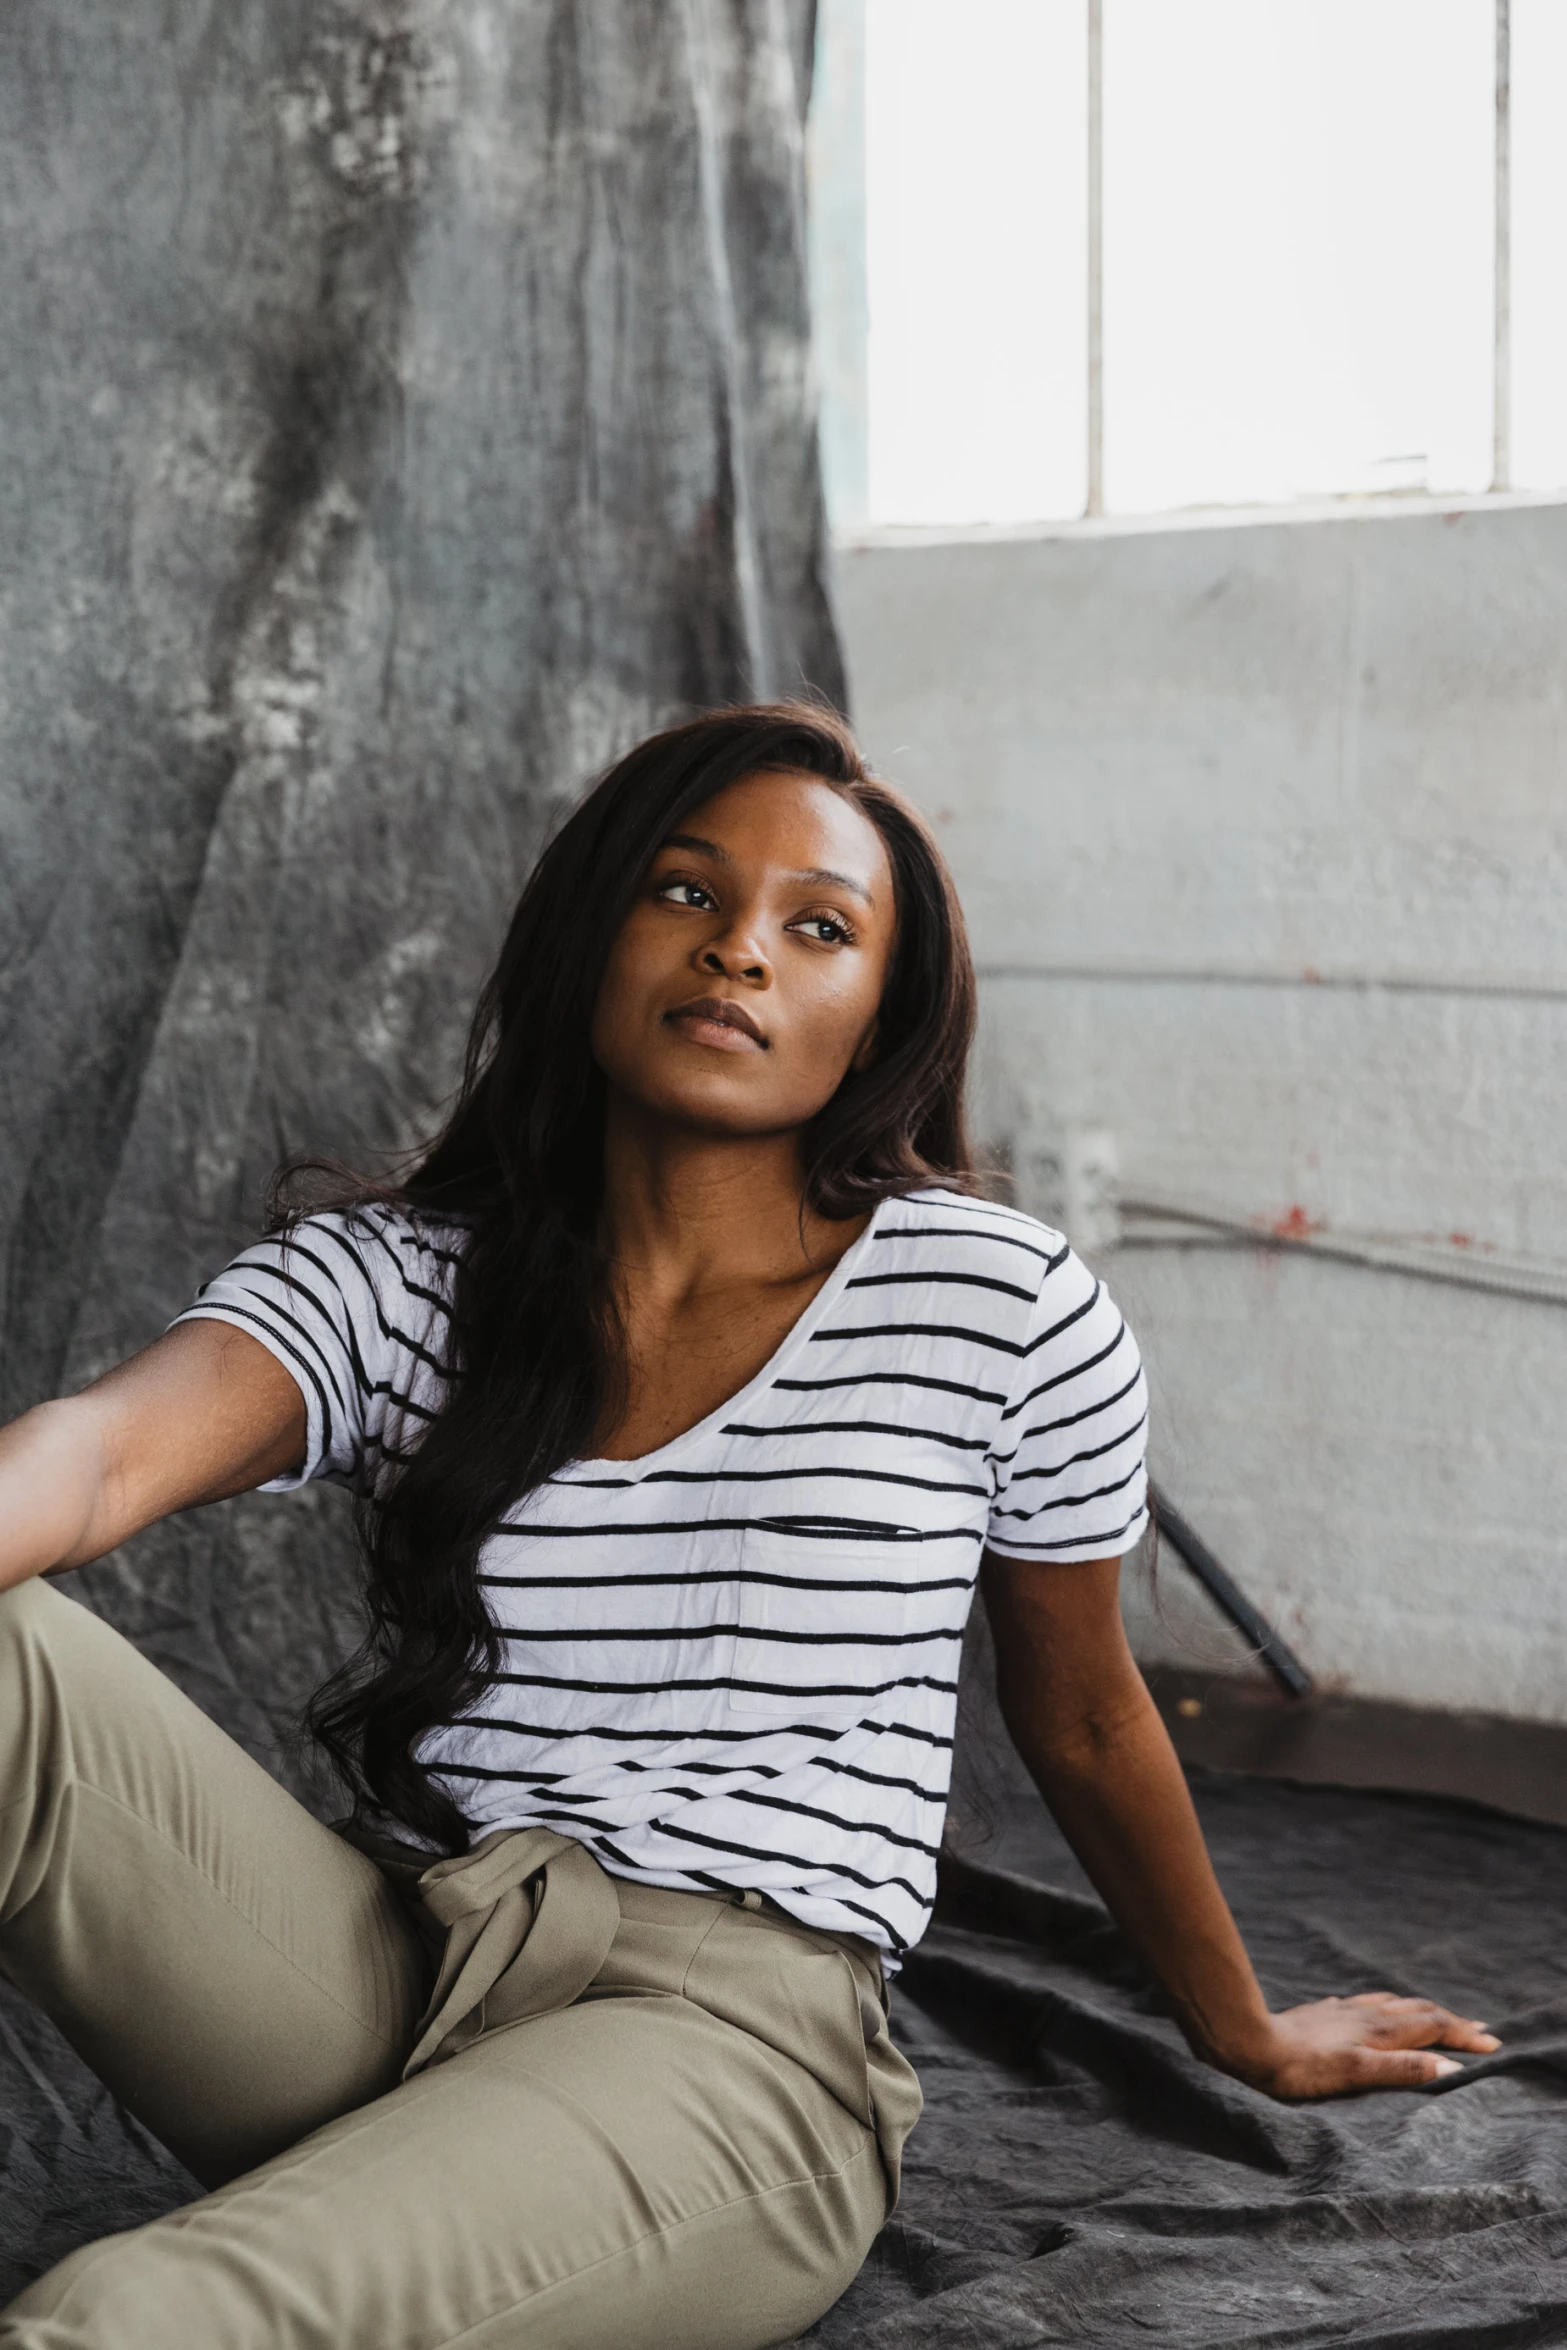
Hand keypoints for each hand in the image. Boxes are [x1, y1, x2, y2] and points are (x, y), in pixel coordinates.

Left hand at [1227, 1993, 1500, 2099]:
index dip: (1464, 2034)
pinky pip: (1366, 2004)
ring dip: (1421, 2010)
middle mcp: (1365, 2014)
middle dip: (1451, 2020)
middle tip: (1479, 2028)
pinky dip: (1387, 2007)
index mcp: (1379, 2030)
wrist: (1248, 2043)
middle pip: (1418, 2010)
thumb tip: (1450, 2067)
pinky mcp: (1323, 2014)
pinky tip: (1375, 2010)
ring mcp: (1343, 2011)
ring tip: (1436, 2014)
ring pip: (1393, 2004)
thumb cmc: (1301, 2068)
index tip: (1493, 2044)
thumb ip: (1403, 2070)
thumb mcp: (1357, 2074)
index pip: (1432, 2026)